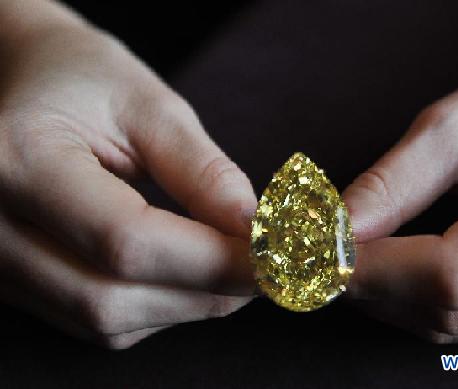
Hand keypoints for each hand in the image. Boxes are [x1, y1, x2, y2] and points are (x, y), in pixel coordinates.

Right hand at [0, 6, 255, 347]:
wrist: (24, 85)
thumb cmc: (83, 80)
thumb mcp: (147, 105)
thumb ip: (201, 169)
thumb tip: (253, 227)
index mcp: (19, 162)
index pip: (126, 241)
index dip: (212, 259)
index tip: (275, 255)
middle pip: (111, 297)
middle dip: (207, 291)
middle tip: (268, 267)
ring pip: (105, 321)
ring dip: (188, 304)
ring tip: (233, 264)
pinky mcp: (20, 283)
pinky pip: (99, 322)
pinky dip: (160, 306)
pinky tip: (189, 271)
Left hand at [343, 10, 457, 342]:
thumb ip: (398, 179)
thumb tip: (339, 233)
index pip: (452, 275)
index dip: (375, 270)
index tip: (324, 251)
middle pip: (451, 311)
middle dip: (376, 287)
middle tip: (334, 250)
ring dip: (397, 300)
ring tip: (370, 254)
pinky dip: (429, 305)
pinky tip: (410, 268)